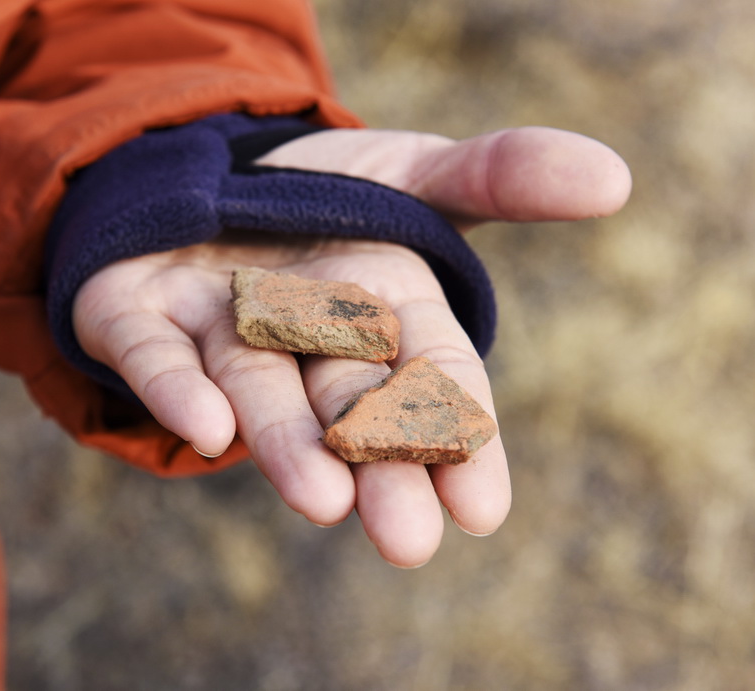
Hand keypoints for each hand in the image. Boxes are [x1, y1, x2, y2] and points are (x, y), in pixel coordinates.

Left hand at [73, 126, 630, 566]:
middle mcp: (301, 334)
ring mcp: (218, 329)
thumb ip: (503, 175)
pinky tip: (205, 428)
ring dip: (285, 444)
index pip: (430, 373)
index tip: (483, 509)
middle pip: (346, 402)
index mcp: (378, 305)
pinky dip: (175, 387)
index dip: (458, 435)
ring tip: (321, 501)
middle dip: (376, 465)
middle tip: (404, 539)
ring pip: (257, 391)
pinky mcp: (137, 316)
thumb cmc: (326, 188)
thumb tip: (616, 176)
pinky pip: (153, 354)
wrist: (206, 169)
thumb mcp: (416, 170)